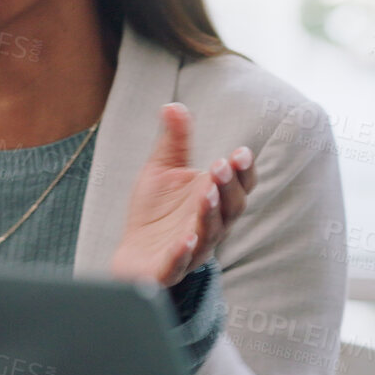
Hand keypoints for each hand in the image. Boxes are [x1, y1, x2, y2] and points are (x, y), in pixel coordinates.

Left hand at [110, 103, 255, 286]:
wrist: (131, 254)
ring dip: (211, 214)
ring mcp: (193, 249)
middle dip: (228, 187)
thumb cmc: (154, 211)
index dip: (244, 171)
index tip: (241, 153)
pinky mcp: (168, 269)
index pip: (240, 185)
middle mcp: (211, 225)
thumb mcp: (162, 169)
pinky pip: (180, 264)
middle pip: (232, 208)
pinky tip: (184, 240)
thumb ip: (173, 141)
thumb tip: (173, 105)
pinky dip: (184, 254)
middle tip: (220, 165)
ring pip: (210, 234)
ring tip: (206, 194)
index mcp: (215, 199)